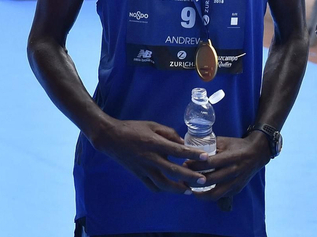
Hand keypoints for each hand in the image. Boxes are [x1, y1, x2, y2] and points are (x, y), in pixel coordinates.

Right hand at [90, 117, 208, 193]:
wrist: (110, 137)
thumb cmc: (132, 128)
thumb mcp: (152, 125)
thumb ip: (169, 133)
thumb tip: (182, 142)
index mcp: (154, 143)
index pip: (177, 151)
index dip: (192, 155)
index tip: (205, 158)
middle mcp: (150, 158)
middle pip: (173, 171)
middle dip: (189, 177)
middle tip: (203, 180)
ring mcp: (144, 168)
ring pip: (163, 184)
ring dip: (177, 189)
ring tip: (188, 191)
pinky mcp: (138, 174)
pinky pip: (152, 186)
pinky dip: (162, 189)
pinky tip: (170, 189)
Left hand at [185, 132, 268, 200]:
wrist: (257, 154)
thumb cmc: (237, 146)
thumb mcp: (224, 141)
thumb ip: (209, 145)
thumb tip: (191, 147)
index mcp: (230, 158)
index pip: (209, 164)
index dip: (195, 165)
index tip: (184, 163)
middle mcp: (234, 172)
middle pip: (210, 180)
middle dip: (194, 180)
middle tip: (183, 177)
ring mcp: (236, 182)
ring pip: (215, 193)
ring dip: (200, 193)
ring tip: (189, 189)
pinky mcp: (237, 189)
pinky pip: (221, 195)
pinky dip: (209, 195)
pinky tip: (200, 192)